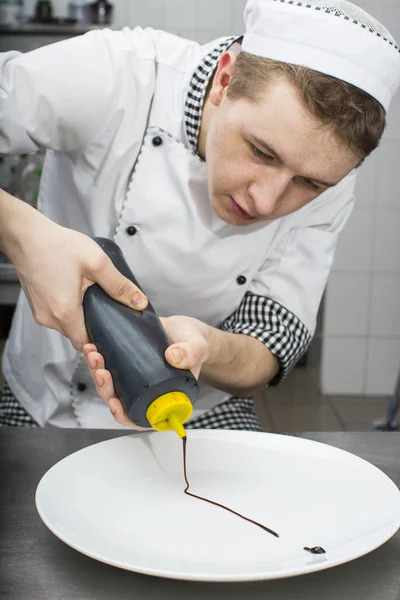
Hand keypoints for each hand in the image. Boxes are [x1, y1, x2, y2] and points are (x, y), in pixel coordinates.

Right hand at [1, 194, 147, 350]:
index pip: (86, 344)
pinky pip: (57, 316)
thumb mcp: (96, 262)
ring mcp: (40, 313)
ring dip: (81, 318)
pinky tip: (78, 295)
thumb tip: (139, 302)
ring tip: (95, 302)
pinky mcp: (36, 305)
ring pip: (66, 326)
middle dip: (93, 328)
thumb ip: (119, 285)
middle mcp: (49, 318)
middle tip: (110, 314)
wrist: (26, 235)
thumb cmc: (57, 246)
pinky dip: (69, 310)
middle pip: (76, 336)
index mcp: (65, 312)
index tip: (114, 333)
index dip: (101, 341)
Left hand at [83, 315, 209, 426]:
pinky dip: (97, 362)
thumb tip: (173, 356)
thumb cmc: (193, 342)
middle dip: (105, 389)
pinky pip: (108, 368)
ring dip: (97, 374)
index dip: (124, 415)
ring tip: (93, 354)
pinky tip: (92, 348)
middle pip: (120, 402)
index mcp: (163, 399)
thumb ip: (191, 352)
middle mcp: (146, 393)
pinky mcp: (126, 364)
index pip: (141, 417)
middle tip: (101, 371)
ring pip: (110, 386)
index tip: (115, 403)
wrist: (183, 327)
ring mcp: (134, 379)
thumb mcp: (198, 347)